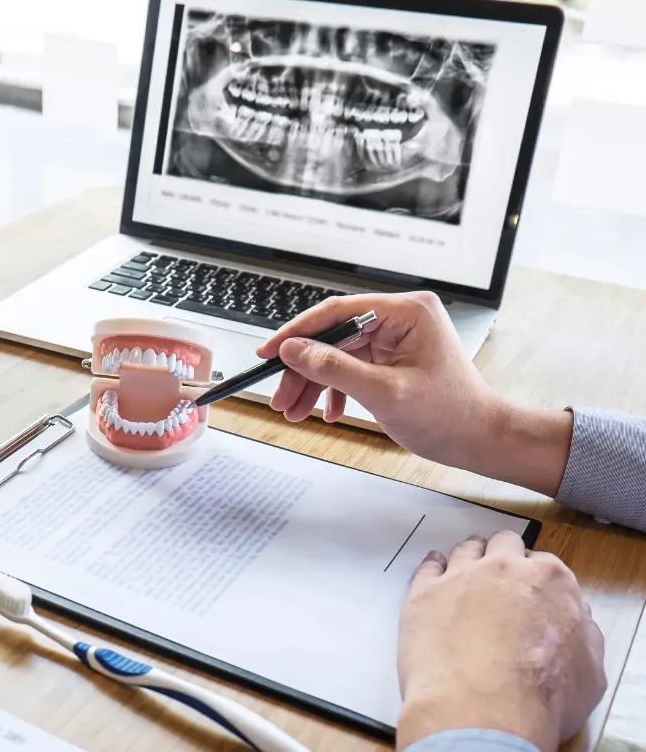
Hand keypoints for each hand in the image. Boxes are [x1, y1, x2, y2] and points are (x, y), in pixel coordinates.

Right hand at [257, 292, 573, 495]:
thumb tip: (294, 350)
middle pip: (335, 335)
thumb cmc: (451, 416)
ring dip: (315, 383)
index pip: (338, 311)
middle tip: (281, 397)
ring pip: (340, 354)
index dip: (298, 333)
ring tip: (296, 411)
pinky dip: (337, 390)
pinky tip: (328, 411)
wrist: (481, 440)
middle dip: (304, 369)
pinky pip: (354, 367)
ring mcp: (399, 338)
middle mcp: (402, 318)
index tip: (269, 352)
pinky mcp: (395, 359)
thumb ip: (334, 368)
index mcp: (407, 312)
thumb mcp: (384, 394)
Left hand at [397, 530, 606, 751]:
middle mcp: (504, 568)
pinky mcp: (424, 594)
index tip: (530, 596)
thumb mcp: (590, 672)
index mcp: (550, 580)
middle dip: (503, 558)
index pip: (544, 565)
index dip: (536, 581)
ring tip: (465, 575)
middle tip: (498, 582)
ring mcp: (461, 577)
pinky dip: (433, 569)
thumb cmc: (543, 699)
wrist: (482, 713)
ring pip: (465, 550)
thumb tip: (575, 620)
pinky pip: (427, 568)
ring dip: (469, 559)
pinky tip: (434, 576)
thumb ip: (583, 635)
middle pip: (503, 546)